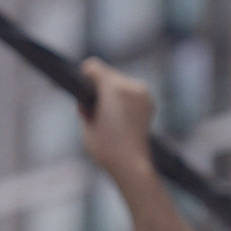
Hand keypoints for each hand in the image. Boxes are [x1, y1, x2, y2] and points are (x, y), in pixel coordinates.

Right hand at [78, 57, 157, 186]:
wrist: (131, 163)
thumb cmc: (105, 148)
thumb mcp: (86, 125)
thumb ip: (84, 106)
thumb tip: (86, 100)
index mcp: (113, 89)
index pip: (94, 67)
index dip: (84, 76)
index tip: (81, 89)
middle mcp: (130, 86)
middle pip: (108, 74)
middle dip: (99, 86)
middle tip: (94, 108)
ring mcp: (142, 93)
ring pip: (120, 82)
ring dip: (112, 91)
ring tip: (107, 114)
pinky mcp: (148, 100)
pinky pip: (131, 91)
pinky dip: (123, 98)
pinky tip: (119, 115)